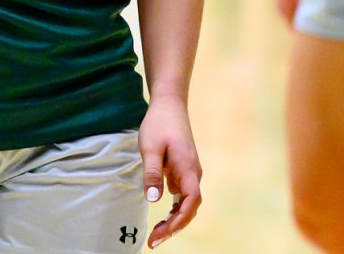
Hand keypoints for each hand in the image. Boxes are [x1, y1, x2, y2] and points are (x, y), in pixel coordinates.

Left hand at [138, 94, 201, 247]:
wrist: (169, 103)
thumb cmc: (159, 123)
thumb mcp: (150, 146)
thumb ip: (152, 172)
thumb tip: (154, 200)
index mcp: (188, 168)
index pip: (191, 202)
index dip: (179, 220)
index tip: (162, 233)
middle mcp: (193, 172)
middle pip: (190, 207)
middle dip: (175, 226)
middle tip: (155, 241)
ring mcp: (189, 171)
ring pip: (186, 202)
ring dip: (174, 219)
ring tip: (157, 234)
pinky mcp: (183, 169)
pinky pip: (182, 194)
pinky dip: (173, 208)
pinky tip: (162, 215)